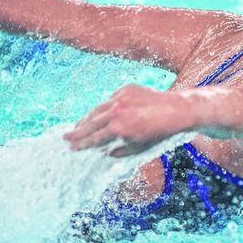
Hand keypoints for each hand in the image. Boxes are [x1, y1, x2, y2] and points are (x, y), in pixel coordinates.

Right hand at [63, 84, 188, 156]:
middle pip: (91, 123)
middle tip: (66, 137)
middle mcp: (117, 111)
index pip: (95, 138)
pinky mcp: (126, 89)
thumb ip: (120, 151)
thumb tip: (105, 153)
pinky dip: (104, 108)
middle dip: (78, 132)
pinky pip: (110, 100)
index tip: (73, 147)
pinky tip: (99, 115)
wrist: (177, 110)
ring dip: (87, 119)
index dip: (83, 144)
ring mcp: (121, 98)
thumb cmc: (159, 133)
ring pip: (98, 109)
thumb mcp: (140, 148)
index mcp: (119, 128)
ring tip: (78, 127)